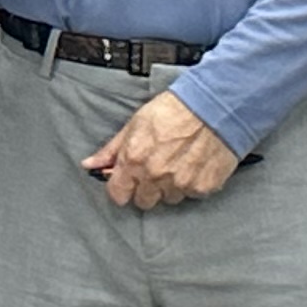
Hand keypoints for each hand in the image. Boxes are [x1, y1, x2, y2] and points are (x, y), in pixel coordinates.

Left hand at [80, 93, 236, 211]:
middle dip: (146, 188)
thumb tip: (90, 164)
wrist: (215, 105)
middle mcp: (156, 176)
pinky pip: (191, 194)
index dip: (121, 188)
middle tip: (156, 169)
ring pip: (169, 199)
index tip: (127, 182)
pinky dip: (191, 184)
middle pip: (144, 201)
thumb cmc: (176, 109)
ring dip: (170, 186)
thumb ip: (112, 149)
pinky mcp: (203, 187)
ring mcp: (181, 184)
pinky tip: (194, 164)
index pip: (117, 194)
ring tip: (178, 163)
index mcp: (135, 160)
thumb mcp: (136, 123)